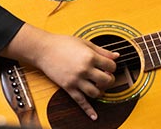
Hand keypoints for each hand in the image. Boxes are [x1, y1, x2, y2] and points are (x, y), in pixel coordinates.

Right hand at [1, 24, 118, 120]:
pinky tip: (94, 116)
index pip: (111, 66)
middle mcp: (84, 69)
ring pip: (96, 92)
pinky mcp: (68, 87)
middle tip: (106, 77)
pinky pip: (80, 101)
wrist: (44, 49)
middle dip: (110, 79)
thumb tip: (116, 56)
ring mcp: (76, 80)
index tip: (108, 66)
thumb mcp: (85, 43)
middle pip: (106, 80)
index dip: (112, 66)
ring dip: (101, 91)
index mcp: (90, 57)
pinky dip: (88, 110)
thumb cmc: (63, 43)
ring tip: (99, 86)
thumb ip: (102, 51)